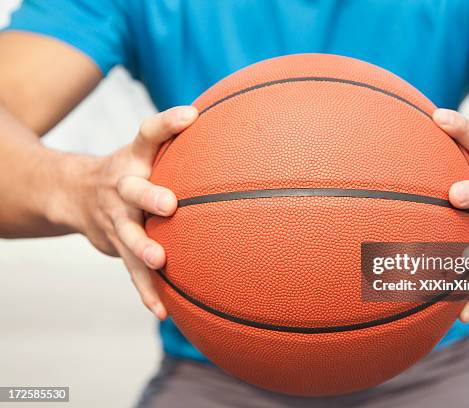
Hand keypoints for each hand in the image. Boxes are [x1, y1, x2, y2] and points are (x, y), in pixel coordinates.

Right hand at [75, 106, 197, 318]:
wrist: (72, 193)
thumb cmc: (130, 171)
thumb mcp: (145, 152)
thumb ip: (180, 146)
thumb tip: (238, 136)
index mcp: (134, 157)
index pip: (148, 132)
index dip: (167, 123)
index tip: (191, 114)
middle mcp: (122, 184)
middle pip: (132, 188)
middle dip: (149, 196)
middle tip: (169, 204)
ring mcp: (115, 216)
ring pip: (127, 234)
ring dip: (142, 248)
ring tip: (160, 261)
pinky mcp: (114, 244)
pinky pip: (130, 270)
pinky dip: (145, 290)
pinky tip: (161, 311)